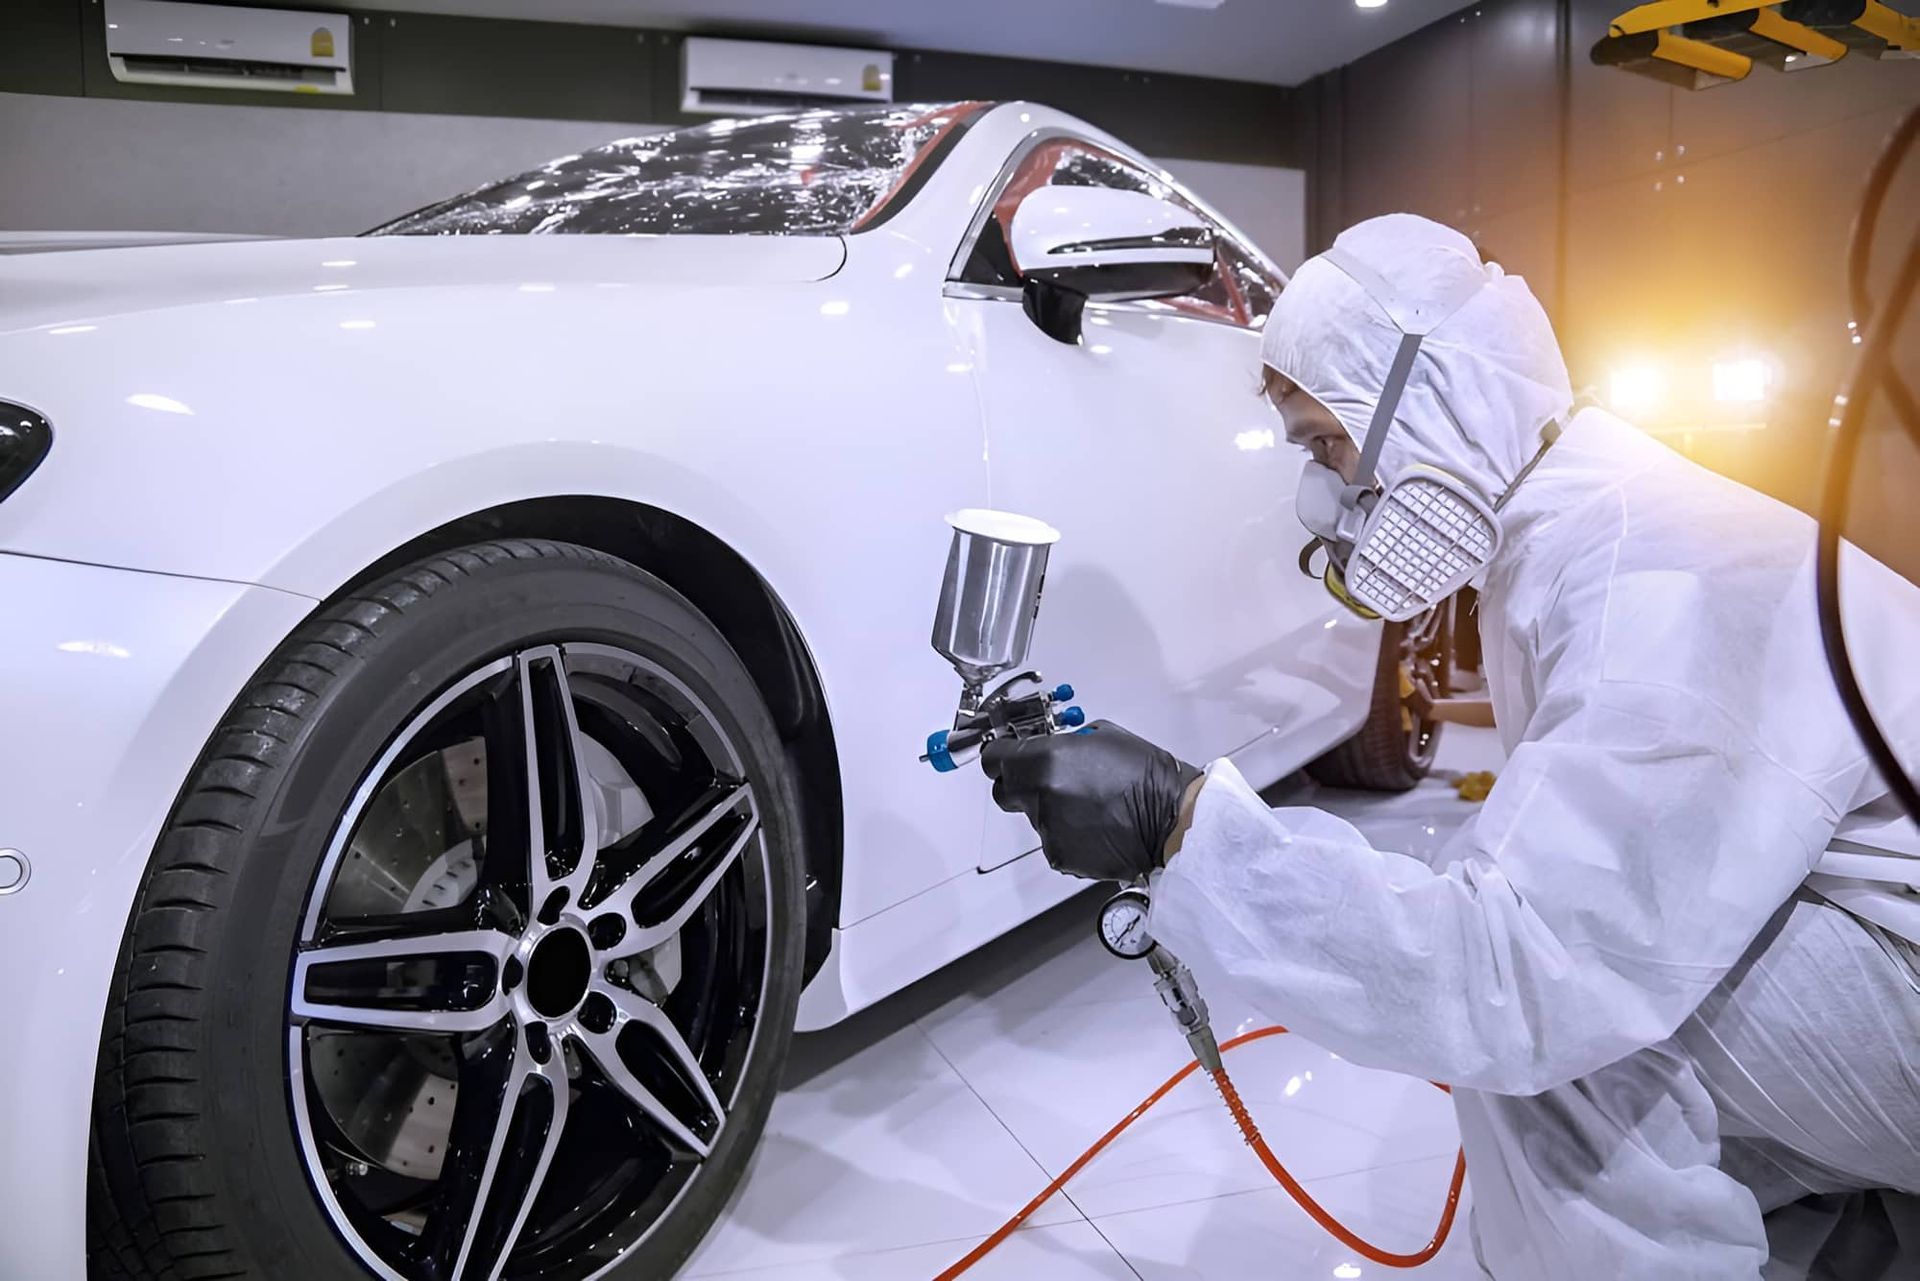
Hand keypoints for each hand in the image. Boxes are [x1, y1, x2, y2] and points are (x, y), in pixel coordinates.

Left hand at [980, 721, 1202, 882]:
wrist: (1172, 818)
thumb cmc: (1147, 775)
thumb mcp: (1102, 736)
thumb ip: (1064, 744)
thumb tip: (1048, 748)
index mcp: (1047, 761)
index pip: (995, 760)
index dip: (1000, 757)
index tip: (1005, 756)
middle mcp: (1042, 796)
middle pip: (1006, 791)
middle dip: (1021, 784)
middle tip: (1048, 780)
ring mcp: (1049, 830)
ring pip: (1033, 817)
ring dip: (1051, 810)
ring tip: (1089, 805)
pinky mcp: (1061, 857)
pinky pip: (1052, 841)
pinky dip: (1067, 834)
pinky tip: (1095, 825)